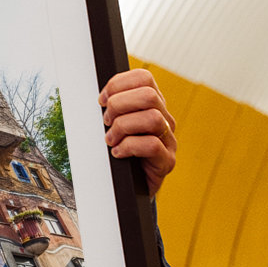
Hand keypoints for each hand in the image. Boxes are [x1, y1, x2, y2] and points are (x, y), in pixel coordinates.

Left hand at [99, 69, 176, 196]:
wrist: (129, 187)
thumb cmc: (119, 152)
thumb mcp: (113, 125)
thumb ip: (111, 108)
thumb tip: (98, 97)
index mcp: (152, 105)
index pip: (143, 78)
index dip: (118, 84)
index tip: (101, 100)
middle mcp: (164, 119)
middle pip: (149, 95)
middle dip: (119, 105)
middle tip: (106, 122)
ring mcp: (169, 140)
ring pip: (152, 118)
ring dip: (123, 127)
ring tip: (110, 140)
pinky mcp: (167, 161)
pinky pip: (152, 145)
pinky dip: (128, 147)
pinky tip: (118, 153)